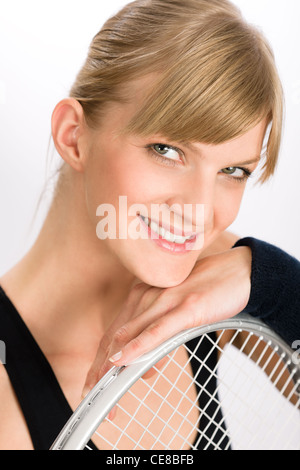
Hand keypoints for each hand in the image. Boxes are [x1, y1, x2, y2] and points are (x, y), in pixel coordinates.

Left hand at [81, 245, 251, 398]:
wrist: (239, 272)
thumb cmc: (207, 291)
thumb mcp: (174, 313)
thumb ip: (157, 335)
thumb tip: (145, 367)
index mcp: (141, 295)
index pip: (113, 332)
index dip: (98, 360)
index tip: (90, 383)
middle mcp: (146, 295)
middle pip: (113, 337)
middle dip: (99, 370)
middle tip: (88, 395)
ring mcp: (165, 300)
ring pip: (129, 336)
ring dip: (112, 367)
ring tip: (103, 392)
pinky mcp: (186, 307)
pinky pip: (156, 330)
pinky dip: (137, 347)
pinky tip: (122, 360)